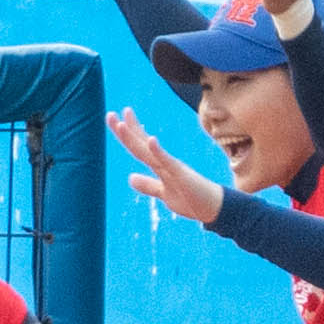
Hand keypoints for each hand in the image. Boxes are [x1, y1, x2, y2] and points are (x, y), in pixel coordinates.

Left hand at [106, 108, 227, 225]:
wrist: (214, 208)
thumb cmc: (192, 200)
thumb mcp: (164, 194)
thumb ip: (148, 185)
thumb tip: (130, 178)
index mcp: (159, 166)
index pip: (139, 146)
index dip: (127, 133)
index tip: (114, 118)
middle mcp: (164, 162)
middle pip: (140, 144)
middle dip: (125, 130)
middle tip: (109, 115)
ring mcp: (172, 167)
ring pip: (149, 151)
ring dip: (135, 136)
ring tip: (122, 122)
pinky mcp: (182, 175)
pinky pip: (168, 162)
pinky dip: (159, 151)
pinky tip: (151, 140)